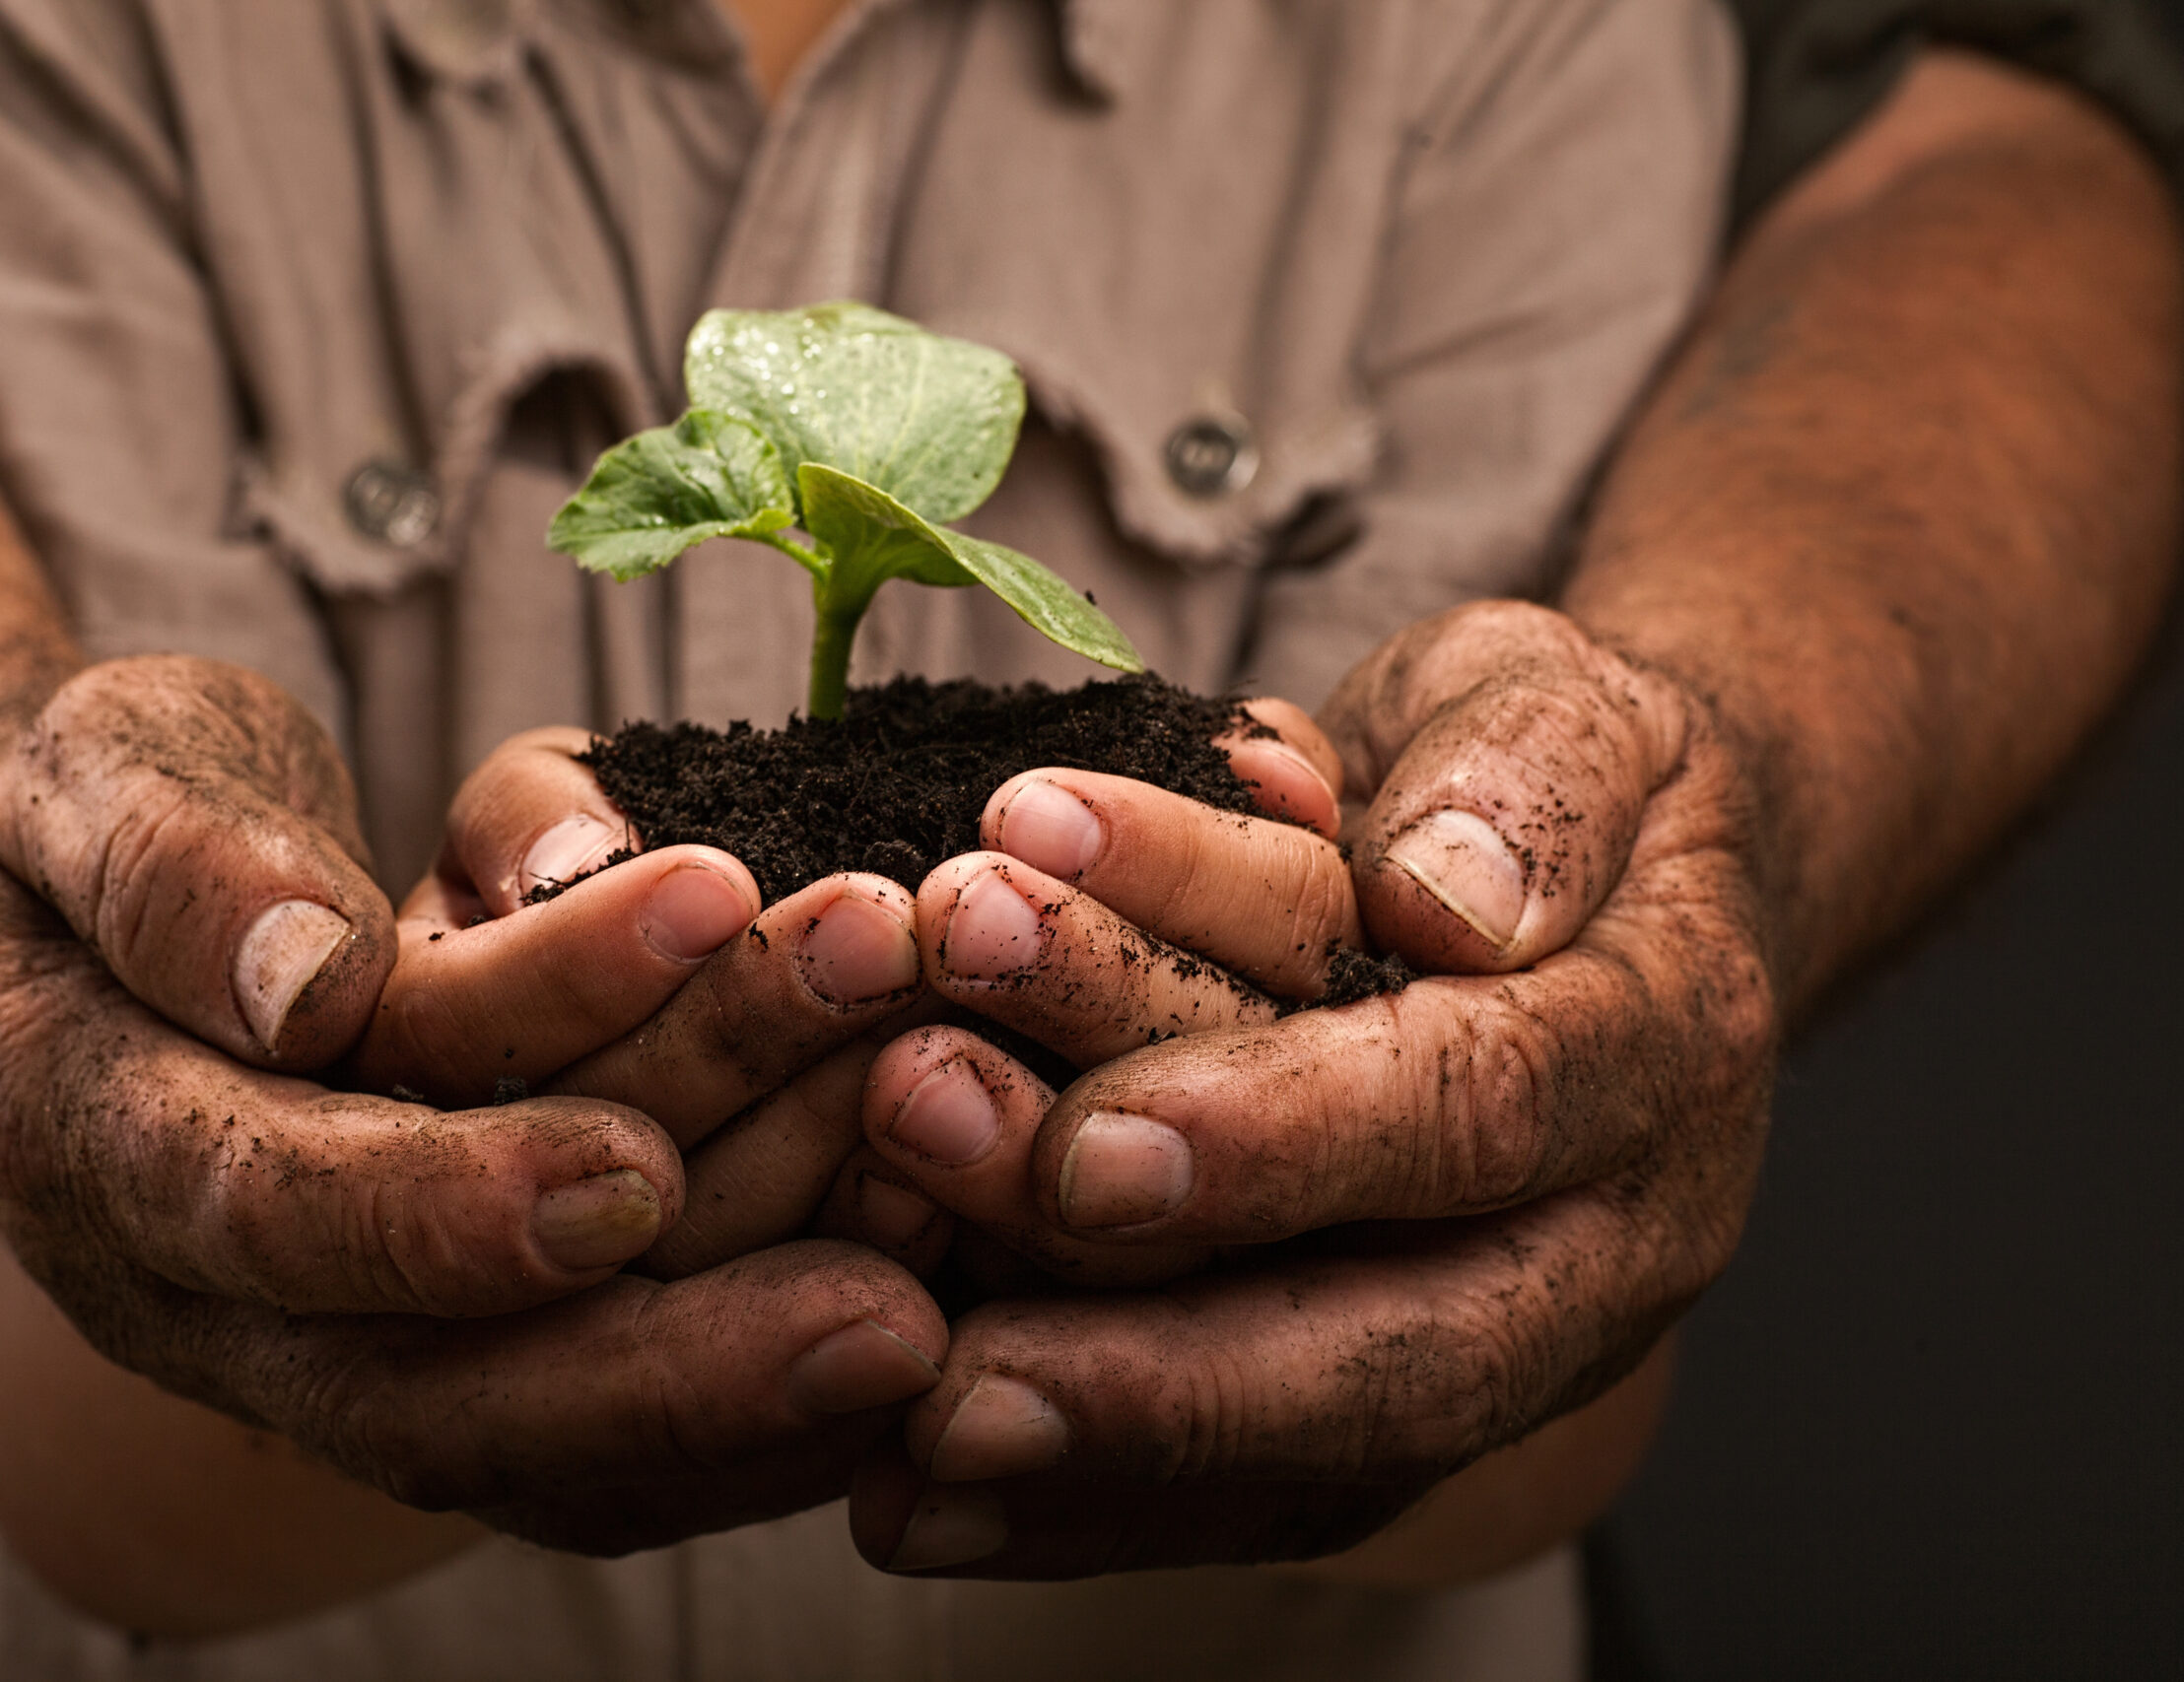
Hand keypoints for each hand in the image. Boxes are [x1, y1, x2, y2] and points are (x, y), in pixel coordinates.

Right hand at [0, 655, 947, 1548]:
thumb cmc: (113, 816)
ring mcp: (331, 1350)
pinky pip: (605, 1442)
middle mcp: (213, 1299)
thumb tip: (307, 987)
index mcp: (96, 1143)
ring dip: (758, 1350)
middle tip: (892, 1304)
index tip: (635, 1163)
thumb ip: (176, 867)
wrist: (102, 922)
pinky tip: (931, 1318)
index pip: (267, 1204)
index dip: (445, 1205)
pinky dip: (764, 1401)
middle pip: (437, 1386)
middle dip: (671, 1350)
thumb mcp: (97, 773)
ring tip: (950, 1246)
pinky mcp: (446, 1360)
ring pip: (548, 1424)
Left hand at [849, 600, 1772, 1573]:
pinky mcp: (1404, 1396)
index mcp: (1659, 1046)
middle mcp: (1608, 1232)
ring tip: (900, 1405)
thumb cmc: (1530, 771)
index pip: (1483, 1104)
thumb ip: (1524, 781)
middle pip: (1405, 1349)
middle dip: (1169, 1366)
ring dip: (1094, 1430)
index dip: (1290, 1135)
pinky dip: (1080, 1505)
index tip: (1092, 1147)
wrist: (1580, 875)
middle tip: (956, 1363)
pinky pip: (1252, 1491)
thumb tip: (1449, 902)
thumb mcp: (1559, 701)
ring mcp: (1517, 1339)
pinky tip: (907, 1502)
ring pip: (1307, 1436)